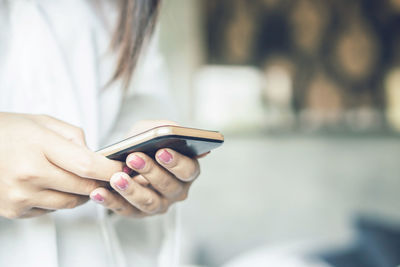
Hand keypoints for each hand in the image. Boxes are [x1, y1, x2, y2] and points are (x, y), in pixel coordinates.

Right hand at [0, 113, 122, 218]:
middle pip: (83, 188)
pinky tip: (52, 184)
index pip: (87, 166)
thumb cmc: (9, 130)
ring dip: (82, 193)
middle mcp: (29, 176)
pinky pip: (51, 210)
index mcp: (39, 147)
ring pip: (70, 203)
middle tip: (108, 175)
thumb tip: (96, 156)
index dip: (110, 169)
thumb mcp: (43, 122)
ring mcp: (20, 196)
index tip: (124, 168)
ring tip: (79, 178)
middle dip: (101, 182)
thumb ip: (74, 137)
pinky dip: (59, 199)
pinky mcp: (14, 211)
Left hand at [89, 121, 202, 216]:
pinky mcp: (137, 212)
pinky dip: (111, 201)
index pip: (188, 170)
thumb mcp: (152, 130)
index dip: (176, 162)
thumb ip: (162, 128)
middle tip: (133, 158)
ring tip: (117, 178)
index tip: (161, 151)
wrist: (126, 158)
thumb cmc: (144, 144)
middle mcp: (176, 191)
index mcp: (187, 171)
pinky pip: (125, 210)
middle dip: (150, 171)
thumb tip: (169, 130)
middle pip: (168, 186)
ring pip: (148, 202)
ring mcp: (158, 204)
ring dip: (132, 190)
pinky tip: (99, 192)